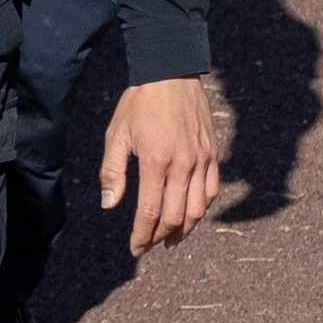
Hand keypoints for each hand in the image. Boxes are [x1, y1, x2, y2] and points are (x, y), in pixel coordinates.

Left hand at [100, 74, 230, 254]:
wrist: (171, 74)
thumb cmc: (139, 104)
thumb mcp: (117, 134)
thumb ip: (112, 171)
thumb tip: (109, 205)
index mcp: (156, 161)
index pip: (150, 212)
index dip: (142, 235)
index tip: (135, 248)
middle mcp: (183, 165)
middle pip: (176, 217)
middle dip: (161, 237)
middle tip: (149, 246)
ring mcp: (202, 161)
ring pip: (198, 209)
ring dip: (184, 229)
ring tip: (170, 239)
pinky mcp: (213, 155)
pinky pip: (212, 191)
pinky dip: (202, 209)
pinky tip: (189, 215)